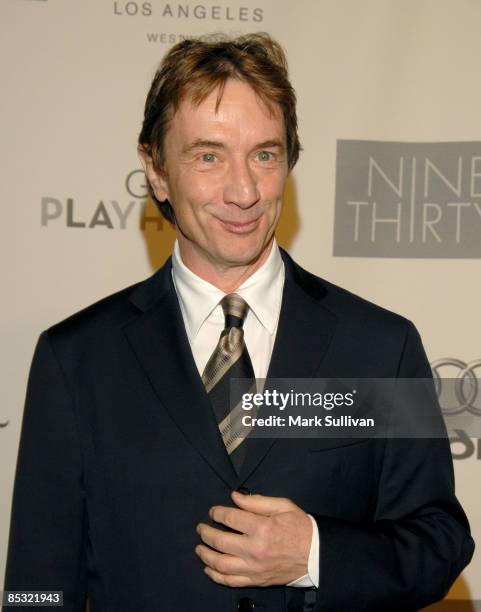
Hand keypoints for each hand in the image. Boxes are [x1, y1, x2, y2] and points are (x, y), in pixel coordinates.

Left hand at [195, 490, 311, 586]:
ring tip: (200, 547)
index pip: (230, 519)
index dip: (217, 513)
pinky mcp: (256, 580)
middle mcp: (255, 549)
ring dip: (206, 555)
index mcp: (262, 528)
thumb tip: (235, 497)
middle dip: (206, 533)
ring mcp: (254, 568)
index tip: (213, 511)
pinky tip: (209, 568)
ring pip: (221, 564)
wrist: (315, 555)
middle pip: (221, 542)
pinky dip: (216, 576)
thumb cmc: (299, 527)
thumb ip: (257, 501)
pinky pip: (230, 581)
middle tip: (201, 528)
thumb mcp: (282, 505)